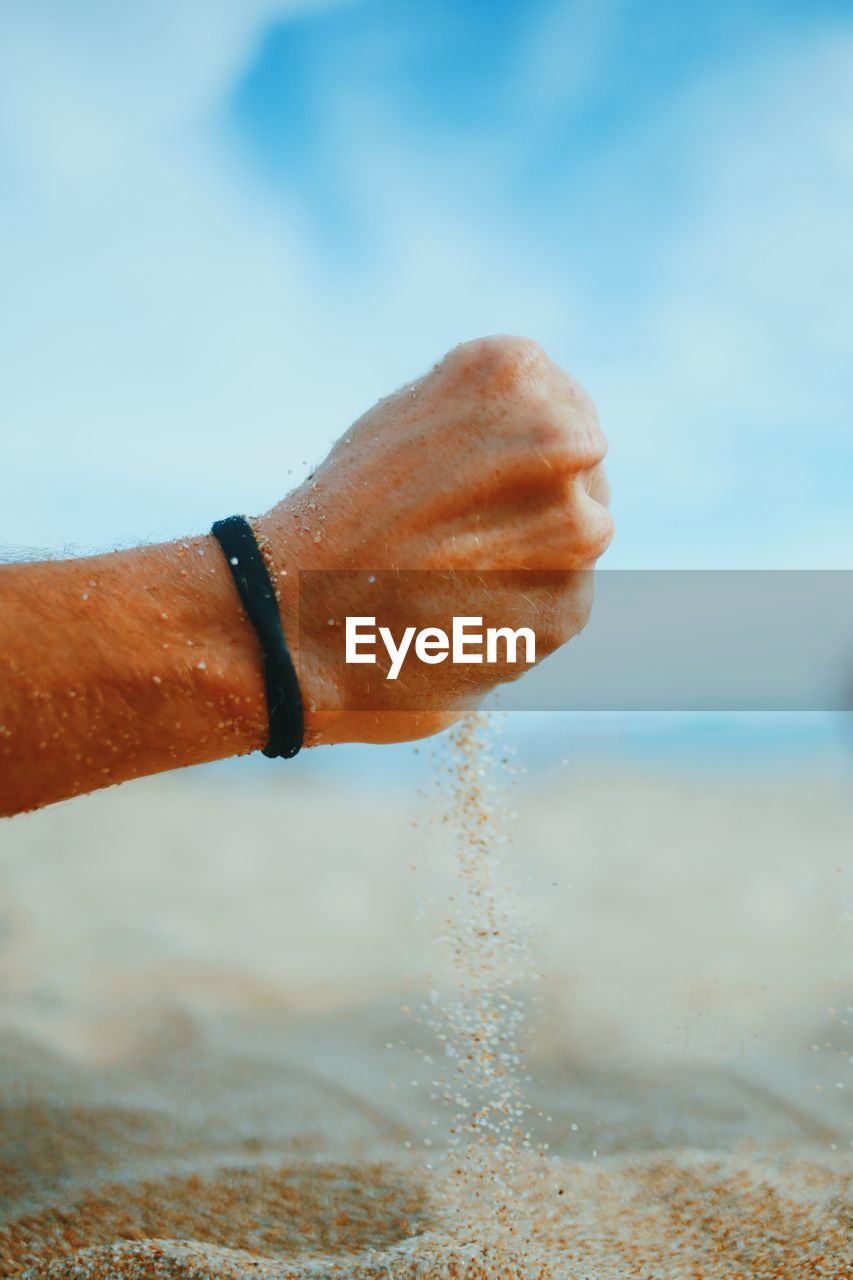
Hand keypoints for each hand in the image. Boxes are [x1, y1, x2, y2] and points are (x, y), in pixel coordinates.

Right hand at [256, 335, 612, 744]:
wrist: (293, 616)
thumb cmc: (339, 515)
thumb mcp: (406, 421)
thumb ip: (487, 416)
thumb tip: (556, 436)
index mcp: (514, 370)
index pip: (564, 408)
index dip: (523, 453)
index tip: (480, 482)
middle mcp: (562, 437)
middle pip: (583, 470)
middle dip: (537, 501)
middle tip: (462, 535)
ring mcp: (573, 527)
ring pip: (579, 538)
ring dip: (534, 556)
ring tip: (454, 575)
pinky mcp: (568, 606)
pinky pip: (564, 602)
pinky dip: (523, 613)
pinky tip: (462, 613)